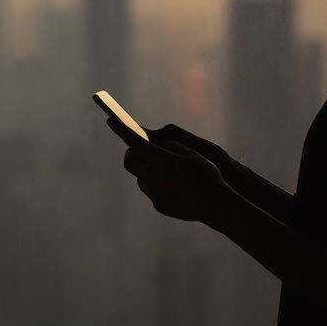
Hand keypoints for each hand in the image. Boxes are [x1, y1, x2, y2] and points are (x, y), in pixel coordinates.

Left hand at [109, 118, 229, 222]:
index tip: (111, 120)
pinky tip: (174, 186)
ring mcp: (154, 192)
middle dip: (131, 153)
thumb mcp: (191, 152)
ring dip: (146, 170)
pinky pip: (152, 190)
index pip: (134, 141)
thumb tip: (158, 148)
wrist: (215, 205)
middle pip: (129, 161)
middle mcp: (152, 176)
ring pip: (140, 177)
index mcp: (161, 159)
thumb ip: (171, 146)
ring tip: (166, 170)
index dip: (121, 129)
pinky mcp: (158, 204)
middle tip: (138, 149)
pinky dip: (157, 184)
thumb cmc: (206, 174)